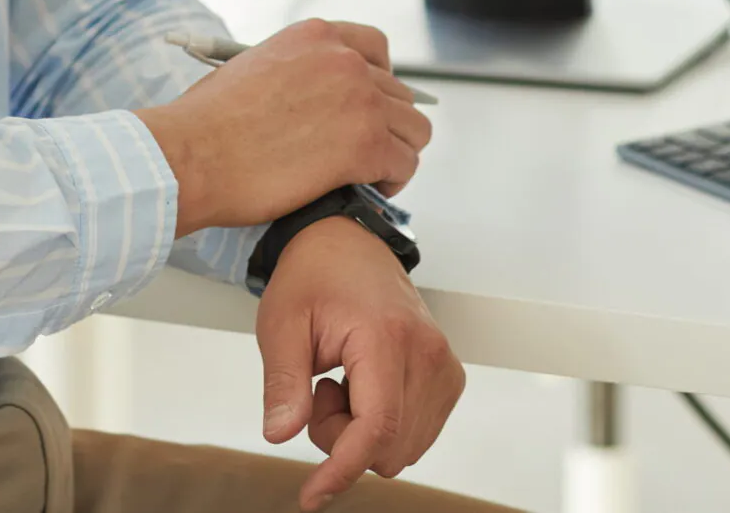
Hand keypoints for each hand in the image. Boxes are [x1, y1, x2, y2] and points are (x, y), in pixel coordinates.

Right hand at [134, 19, 431, 235]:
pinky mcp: (366, 145)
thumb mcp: (252, 67)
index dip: (379, 81)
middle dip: (384, 125)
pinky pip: (405, 164)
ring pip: (414, 130)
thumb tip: (313, 100)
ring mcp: (361, 101)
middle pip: (399, 93)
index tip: (370, 105)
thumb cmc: (207, 122)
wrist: (193, 153)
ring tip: (367, 176)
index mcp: (315, 37)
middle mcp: (345, 61)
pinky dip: (391, 182)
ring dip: (394, 154)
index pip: (374, 48)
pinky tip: (366, 190)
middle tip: (360, 154)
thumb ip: (294, 74)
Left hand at [256, 216, 463, 509]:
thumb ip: (282, 382)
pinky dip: (384, 425)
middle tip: (318, 390)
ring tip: (340, 382)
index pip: (375, 429)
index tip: (311, 496)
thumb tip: (279, 434)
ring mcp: (444, 363)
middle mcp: (428, 352)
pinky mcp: (449, 374)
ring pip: (404, 448)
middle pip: (388, 448)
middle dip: (342, 438)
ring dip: (363, 432)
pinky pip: (418, 433)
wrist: (347, 241)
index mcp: (386, 336)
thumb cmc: (313, 276)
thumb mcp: (281, 324)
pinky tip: (362, 387)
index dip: (341, 470)